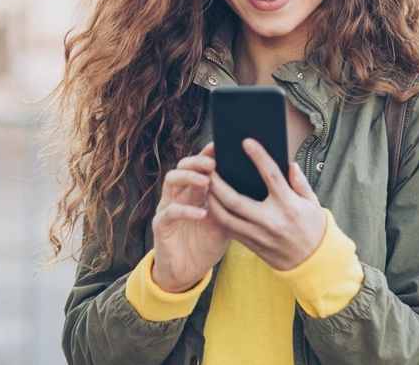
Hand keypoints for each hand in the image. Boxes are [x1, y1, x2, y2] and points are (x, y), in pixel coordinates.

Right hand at [151, 143, 229, 291]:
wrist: (186, 273)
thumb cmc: (206, 244)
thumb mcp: (224, 222)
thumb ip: (232, 205)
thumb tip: (257, 187)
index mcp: (194, 192)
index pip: (198, 166)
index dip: (207, 154)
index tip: (221, 146)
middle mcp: (179, 195)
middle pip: (182, 166)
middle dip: (197, 161)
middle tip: (213, 162)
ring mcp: (168, 208)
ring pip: (171, 181)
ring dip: (188, 178)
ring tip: (206, 180)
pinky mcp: (161, 226)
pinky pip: (170, 212)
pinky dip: (186, 210)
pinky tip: (202, 213)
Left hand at [207, 138, 325, 270]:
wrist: (313, 261)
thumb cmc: (313, 227)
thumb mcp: (312, 203)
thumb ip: (300, 182)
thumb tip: (289, 164)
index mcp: (288, 205)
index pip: (271, 175)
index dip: (259, 157)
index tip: (247, 142)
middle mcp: (271, 220)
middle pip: (235, 200)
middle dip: (218, 183)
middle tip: (210, 168)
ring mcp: (259, 235)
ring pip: (226, 217)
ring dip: (211, 200)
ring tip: (206, 185)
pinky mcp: (252, 245)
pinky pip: (229, 229)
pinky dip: (218, 214)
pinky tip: (213, 203)